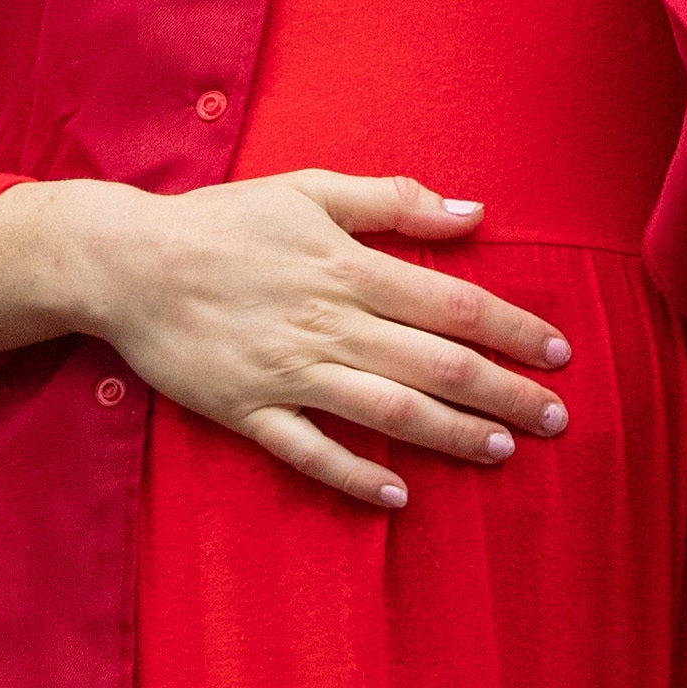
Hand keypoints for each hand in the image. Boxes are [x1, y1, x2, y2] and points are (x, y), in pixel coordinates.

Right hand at [0, 169, 573, 510]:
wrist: (126, 263)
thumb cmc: (225, 222)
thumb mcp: (310, 190)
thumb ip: (394, 200)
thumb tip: (474, 211)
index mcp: (348, 267)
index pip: (452, 304)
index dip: (512, 330)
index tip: (560, 353)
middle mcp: (327, 323)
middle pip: (434, 364)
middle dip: (503, 392)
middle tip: (556, 418)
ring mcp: (287, 372)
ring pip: (385, 411)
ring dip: (449, 434)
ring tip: (501, 453)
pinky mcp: (247, 412)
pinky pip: (309, 452)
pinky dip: (355, 477)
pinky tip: (399, 497)